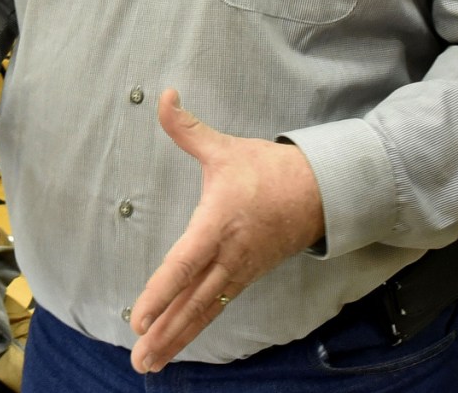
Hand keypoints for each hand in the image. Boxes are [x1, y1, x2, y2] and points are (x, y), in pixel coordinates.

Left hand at [129, 89, 323, 373]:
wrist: (319, 190)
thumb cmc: (267, 169)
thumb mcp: (225, 147)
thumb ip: (187, 128)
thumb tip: (164, 96)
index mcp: (220, 222)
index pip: (186, 262)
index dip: (162, 290)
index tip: (138, 315)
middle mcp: (228, 254)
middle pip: (193, 300)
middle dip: (164, 330)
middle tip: (138, 358)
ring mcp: (239, 270)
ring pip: (203, 311)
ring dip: (176, 338)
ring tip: (149, 362)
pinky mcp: (245, 277)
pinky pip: (216, 307)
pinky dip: (195, 328)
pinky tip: (177, 343)